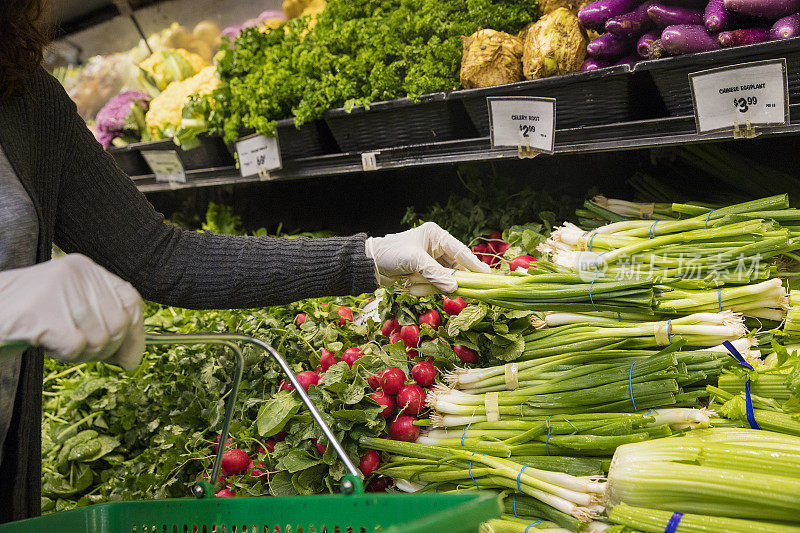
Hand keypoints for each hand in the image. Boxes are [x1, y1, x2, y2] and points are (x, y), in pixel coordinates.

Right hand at [0, 254, 144, 369]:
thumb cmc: (29, 316)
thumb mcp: (71, 310)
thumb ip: (105, 324)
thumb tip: (133, 360)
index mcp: (85, 268)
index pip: (131, 300)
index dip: (136, 333)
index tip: (130, 358)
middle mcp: (77, 274)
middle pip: (119, 324)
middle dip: (106, 349)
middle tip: (80, 350)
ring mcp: (59, 291)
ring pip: (100, 339)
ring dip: (81, 354)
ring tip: (57, 343)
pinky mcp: (43, 314)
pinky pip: (76, 347)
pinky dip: (63, 355)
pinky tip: (46, 345)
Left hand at [365, 222, 489, 291]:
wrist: (369, 264)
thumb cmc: (390, 254)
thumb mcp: (413, 261)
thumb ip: (435, 273)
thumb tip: (454, 286)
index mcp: (435, 235)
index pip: (460, 250)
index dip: (474, 264)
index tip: (487, 275)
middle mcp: (435, 246)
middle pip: (455, 266)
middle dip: (452, 279)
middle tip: (466, 291)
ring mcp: (430, 260)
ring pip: (444, 277)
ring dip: (434, 285)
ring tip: (416, 285)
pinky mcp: (424, 272)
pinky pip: (434, 283)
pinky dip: (426, 288)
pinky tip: (411, 287)